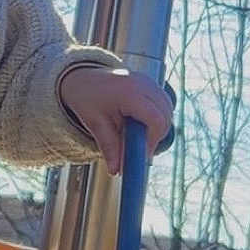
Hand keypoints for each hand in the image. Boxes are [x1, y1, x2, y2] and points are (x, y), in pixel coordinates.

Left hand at [58, 66, 173, 174]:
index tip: (142, 154)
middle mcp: (143, 84)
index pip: (155, 120)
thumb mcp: (95, 124)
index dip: (153, 140)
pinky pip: (163, 103)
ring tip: (135, 134)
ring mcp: (149, 81)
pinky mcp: (151, 82)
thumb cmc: (86, 99)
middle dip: (156, 135)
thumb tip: (116, 171)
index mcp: (129, 93)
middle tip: (139, 148)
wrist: (82, 78)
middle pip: (165, 115)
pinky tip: (139, 123)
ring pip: (167, 109)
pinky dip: (157, 116)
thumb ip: (108, 147)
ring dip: (157, 126)